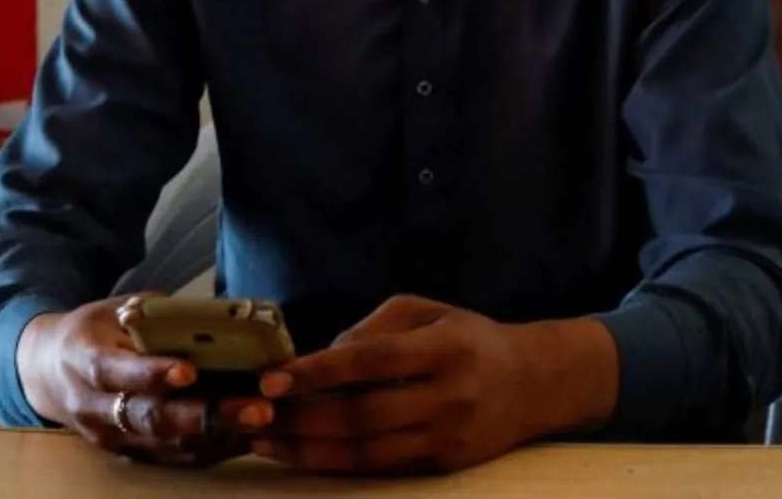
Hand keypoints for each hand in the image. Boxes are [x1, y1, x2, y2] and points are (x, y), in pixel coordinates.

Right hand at [14, 297, 273, 465]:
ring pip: (167, 445)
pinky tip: (249, 435)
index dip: (153, 373)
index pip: (117, 371)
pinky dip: (213, 448)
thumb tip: (213, 312)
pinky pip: (174, 458)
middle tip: (254, 407)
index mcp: (85, 361)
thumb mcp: (113, 310)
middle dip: (204, 416)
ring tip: (262, 422)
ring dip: (219, 436)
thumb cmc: (92, 332)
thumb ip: (154, 314)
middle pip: (149, 418)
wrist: (48, 374)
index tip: (190, 371)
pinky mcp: (130, 456)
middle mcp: (95, 408)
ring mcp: (112, 438)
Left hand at [251, 296, 615, 474]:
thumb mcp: (427, 311)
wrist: (534, 385)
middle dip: (297, 418)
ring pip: (364, 453)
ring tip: (260, 440)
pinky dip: (332, 463)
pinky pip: (378, 469)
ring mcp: (445, 439)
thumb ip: (373, 328)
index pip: (371, 361)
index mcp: (443, 348)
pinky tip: (297, 453)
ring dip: (305, 449)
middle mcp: (446, 398)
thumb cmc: (468, 338)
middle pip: (361, 416)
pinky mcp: (440, 468)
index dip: (318, 372)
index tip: (271, 378)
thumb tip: (320, 356)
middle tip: (246, 414)